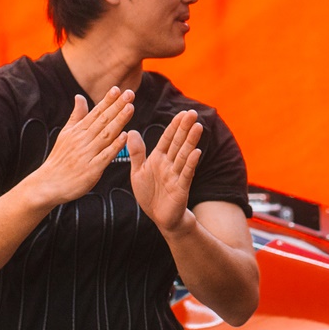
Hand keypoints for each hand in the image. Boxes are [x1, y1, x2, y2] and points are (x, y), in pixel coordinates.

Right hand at [29, 88, 133, 204]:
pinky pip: (105, 156)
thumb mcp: (65, 134)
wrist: (48, 184)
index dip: (107, 101)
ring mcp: (87, 154)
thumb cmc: (59, 159)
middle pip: (103, 120)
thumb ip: (76, 116)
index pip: (95, 113)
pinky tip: (125, 136)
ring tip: (130, 108)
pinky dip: (115, 146)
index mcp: (78, 131)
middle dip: (117, 106)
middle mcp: (83, 140)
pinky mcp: (91, 169)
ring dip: (119, 121)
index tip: (118, 89)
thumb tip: (80, 97)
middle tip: (130, 93)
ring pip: (106, 135)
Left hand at [129, 110, 202, 232]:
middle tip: (192, 113)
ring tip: (197, 126)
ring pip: (184, 155)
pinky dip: (190, 163)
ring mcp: (176, 175)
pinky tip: (196, 152)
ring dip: (190, 141)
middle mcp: (169, 164)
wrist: (159, 217)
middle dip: (185, 128)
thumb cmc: (149, 194)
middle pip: (178, 143)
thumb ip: (136, 153)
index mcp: (158, 158)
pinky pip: (186, 174)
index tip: (182, 113)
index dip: (174, 126)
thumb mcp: (138, 172)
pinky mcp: (180, 188)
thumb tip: (131, 131)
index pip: (167, 139)